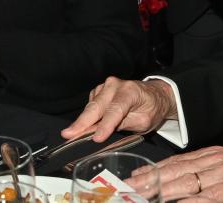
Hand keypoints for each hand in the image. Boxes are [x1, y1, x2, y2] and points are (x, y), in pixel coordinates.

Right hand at [61, 77, 175, 142]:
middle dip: (83, 122)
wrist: (154, 95)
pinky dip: (87, 116)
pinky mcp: (100, 90)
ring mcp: (106, 86)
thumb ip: (123, 125)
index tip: (96, 138)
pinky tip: (85, 125)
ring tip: (73, 135)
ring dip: (82, 121)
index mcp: (130, 91)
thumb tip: (103, 134)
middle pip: (97, 106)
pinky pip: (91, 105)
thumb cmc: (151, 108)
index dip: (105, 125)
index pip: (115, 110)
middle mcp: (116, 85)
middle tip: (68, 135)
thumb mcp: (143, 121)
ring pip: (91, 106)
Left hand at [129, 145, 222, 202]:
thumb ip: (211, 176)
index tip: (134, 178)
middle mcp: (217, 161)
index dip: (154, 171)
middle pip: (176, 172)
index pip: (176, 163)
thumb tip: (188, 188)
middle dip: (150, 182)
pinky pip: (213, 195)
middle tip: (128, 190)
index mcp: (214, 155)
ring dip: (163, 192)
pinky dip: (194, 201)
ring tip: (144, 197)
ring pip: (189, 182)